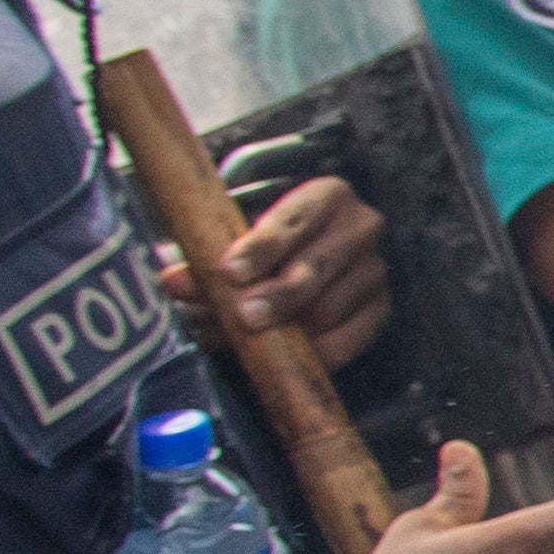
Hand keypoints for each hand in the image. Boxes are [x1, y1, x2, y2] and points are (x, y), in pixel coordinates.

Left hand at [206, 172, 395, 361]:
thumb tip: (175, 281)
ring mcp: (373, 272)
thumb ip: (207, 261)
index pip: (295, 219)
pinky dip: (312, 353)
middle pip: (317, 267)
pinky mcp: (379, 312)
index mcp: (327, 196)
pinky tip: (285, 356)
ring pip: (329, 309)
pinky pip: (347, 342)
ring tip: (245, 339)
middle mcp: (361, 228)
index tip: (230, 271)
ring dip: (284, 330)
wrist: (307, 258)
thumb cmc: (267, 246)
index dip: (262, 246)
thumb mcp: (239, 242)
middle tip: (245, 316)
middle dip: (277, 295)